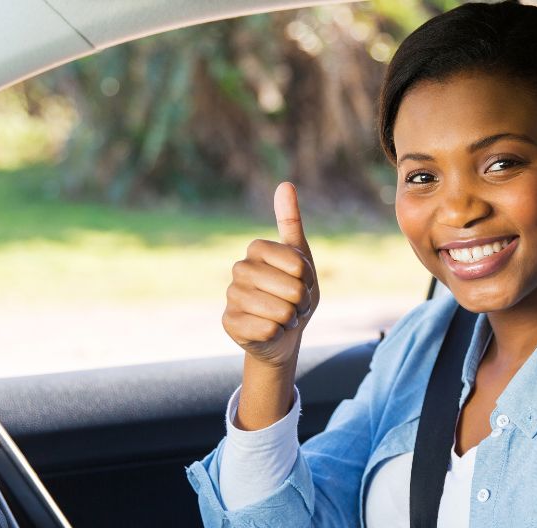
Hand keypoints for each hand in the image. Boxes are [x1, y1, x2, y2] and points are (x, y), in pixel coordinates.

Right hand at [222, 182, 319, 368]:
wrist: (282, 334)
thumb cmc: (293, 293)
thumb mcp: (301, 258)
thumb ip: (291, 222)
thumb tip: (284, 184)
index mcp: (256, 249)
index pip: (299, 264)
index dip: (308, 279)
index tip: (302, 282)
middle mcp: (239, 269)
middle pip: (292, 289)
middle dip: (301, 302)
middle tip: (293, 304)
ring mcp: (231, 296)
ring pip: (280, 311)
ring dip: (290, 319)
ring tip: (282, 316)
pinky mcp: (228, 322)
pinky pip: (267, 330)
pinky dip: (276, 333)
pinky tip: (268, 331)